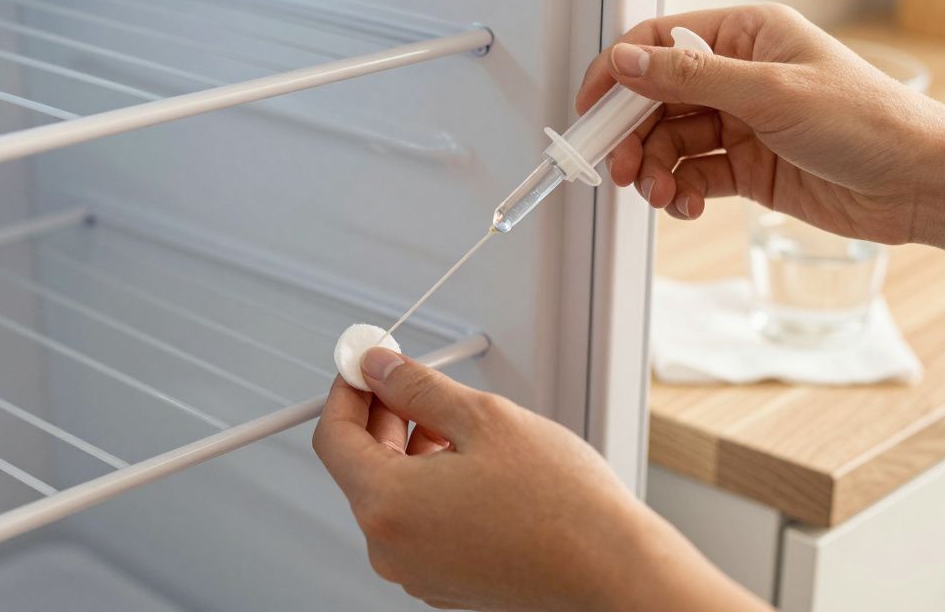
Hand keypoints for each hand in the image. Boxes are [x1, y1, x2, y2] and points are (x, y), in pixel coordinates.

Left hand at [313, 348, 769, 611]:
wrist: (611, 571)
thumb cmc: (561, 506)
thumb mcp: (484, 418)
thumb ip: (417, 387)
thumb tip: (380, 368)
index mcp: (387, 505)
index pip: (332, 437)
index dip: (347, 390)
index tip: (365, 364)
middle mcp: (390, 547)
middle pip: (360, 466)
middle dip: (383, 416)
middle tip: (413, 380)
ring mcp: (416, 570)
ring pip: (393, 492)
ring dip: (413, 449)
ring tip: (464, 425)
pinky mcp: (443, 580)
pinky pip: (418, 522)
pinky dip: (433, 485)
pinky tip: (476, 465)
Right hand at [576, 3, 944, 244]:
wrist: (919, 184)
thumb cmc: (867, 123)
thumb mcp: (771, 93)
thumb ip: (692, 78)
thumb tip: (627, 62)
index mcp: (747, 35)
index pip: (660, 44)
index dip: (618, 74)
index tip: (590, 109)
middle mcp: (740, 75)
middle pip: (657, 100)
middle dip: (633, 136)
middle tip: (619, 169)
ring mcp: (742, 123)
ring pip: (671, 143)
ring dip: (655, 171)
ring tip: (657, 195)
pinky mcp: (748, 167)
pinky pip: (694, 176)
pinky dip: (681, 194)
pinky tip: (684, 207)